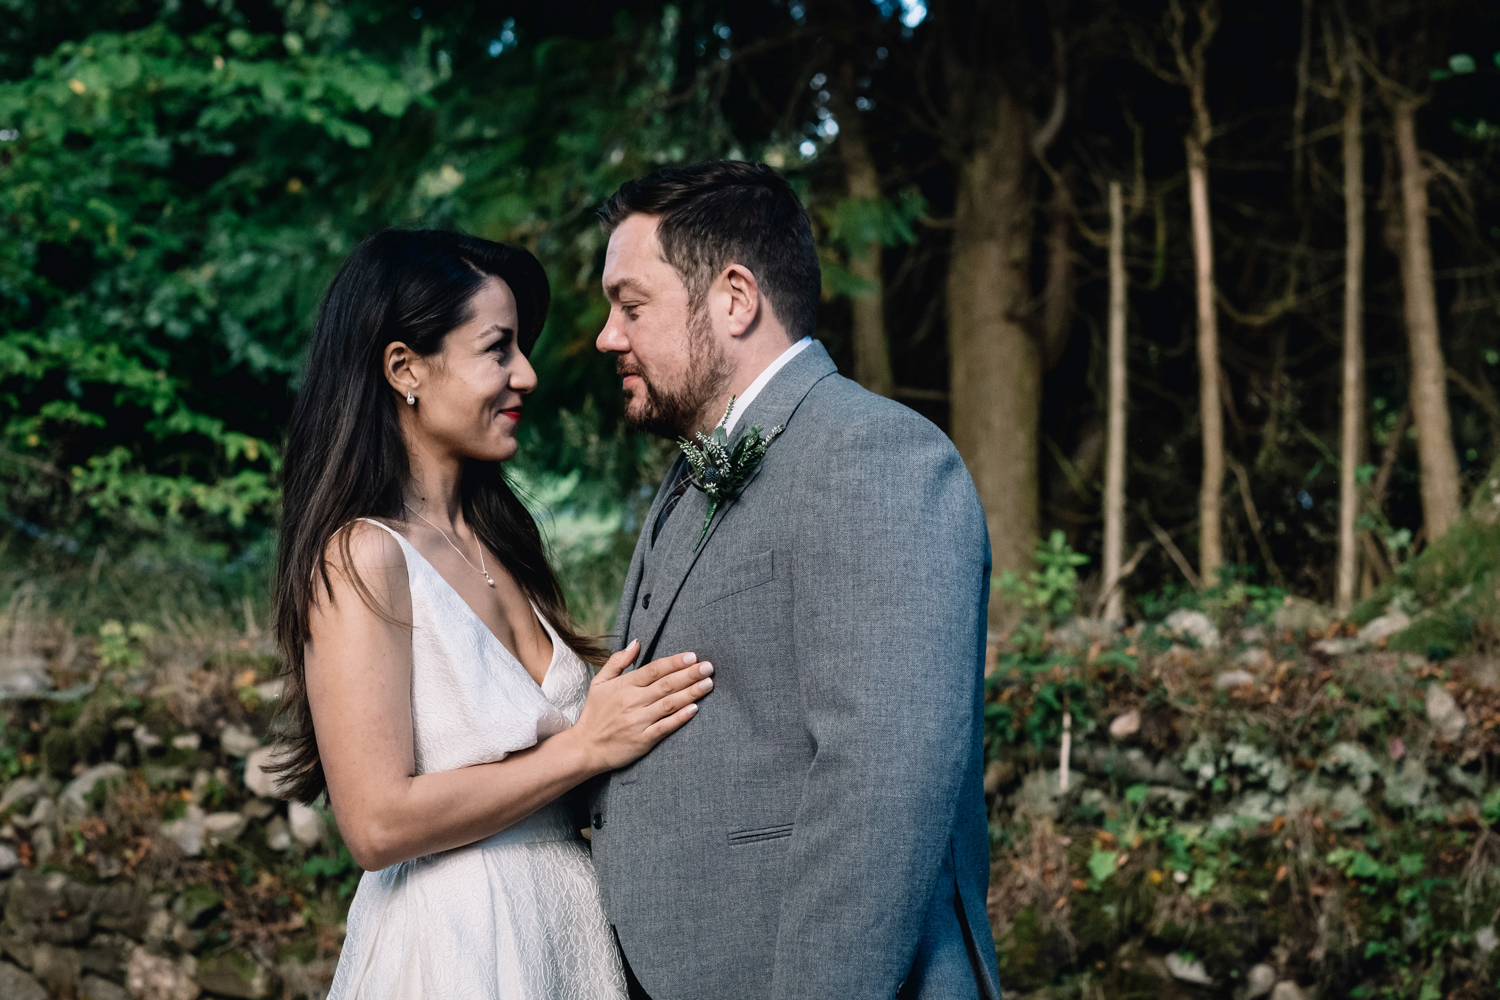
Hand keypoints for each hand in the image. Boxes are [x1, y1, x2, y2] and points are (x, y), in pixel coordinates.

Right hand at [569, 640, 711, 772]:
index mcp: (624, 686)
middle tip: (708, 667)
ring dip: (690, 693)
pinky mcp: (642, 740)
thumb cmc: (595, 713)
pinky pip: (665, 727)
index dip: (674, 662)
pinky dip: (680, 718)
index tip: (692, 656)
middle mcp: (632, 702)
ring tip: (708, 684)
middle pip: (666, 685)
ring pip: (668, 704)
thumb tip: (637, 642)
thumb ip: (618, 661)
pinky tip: (695, 709)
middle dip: (689, 674)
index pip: (653, 670)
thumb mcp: (599, 682)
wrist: (585, 748)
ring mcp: (638, 721)